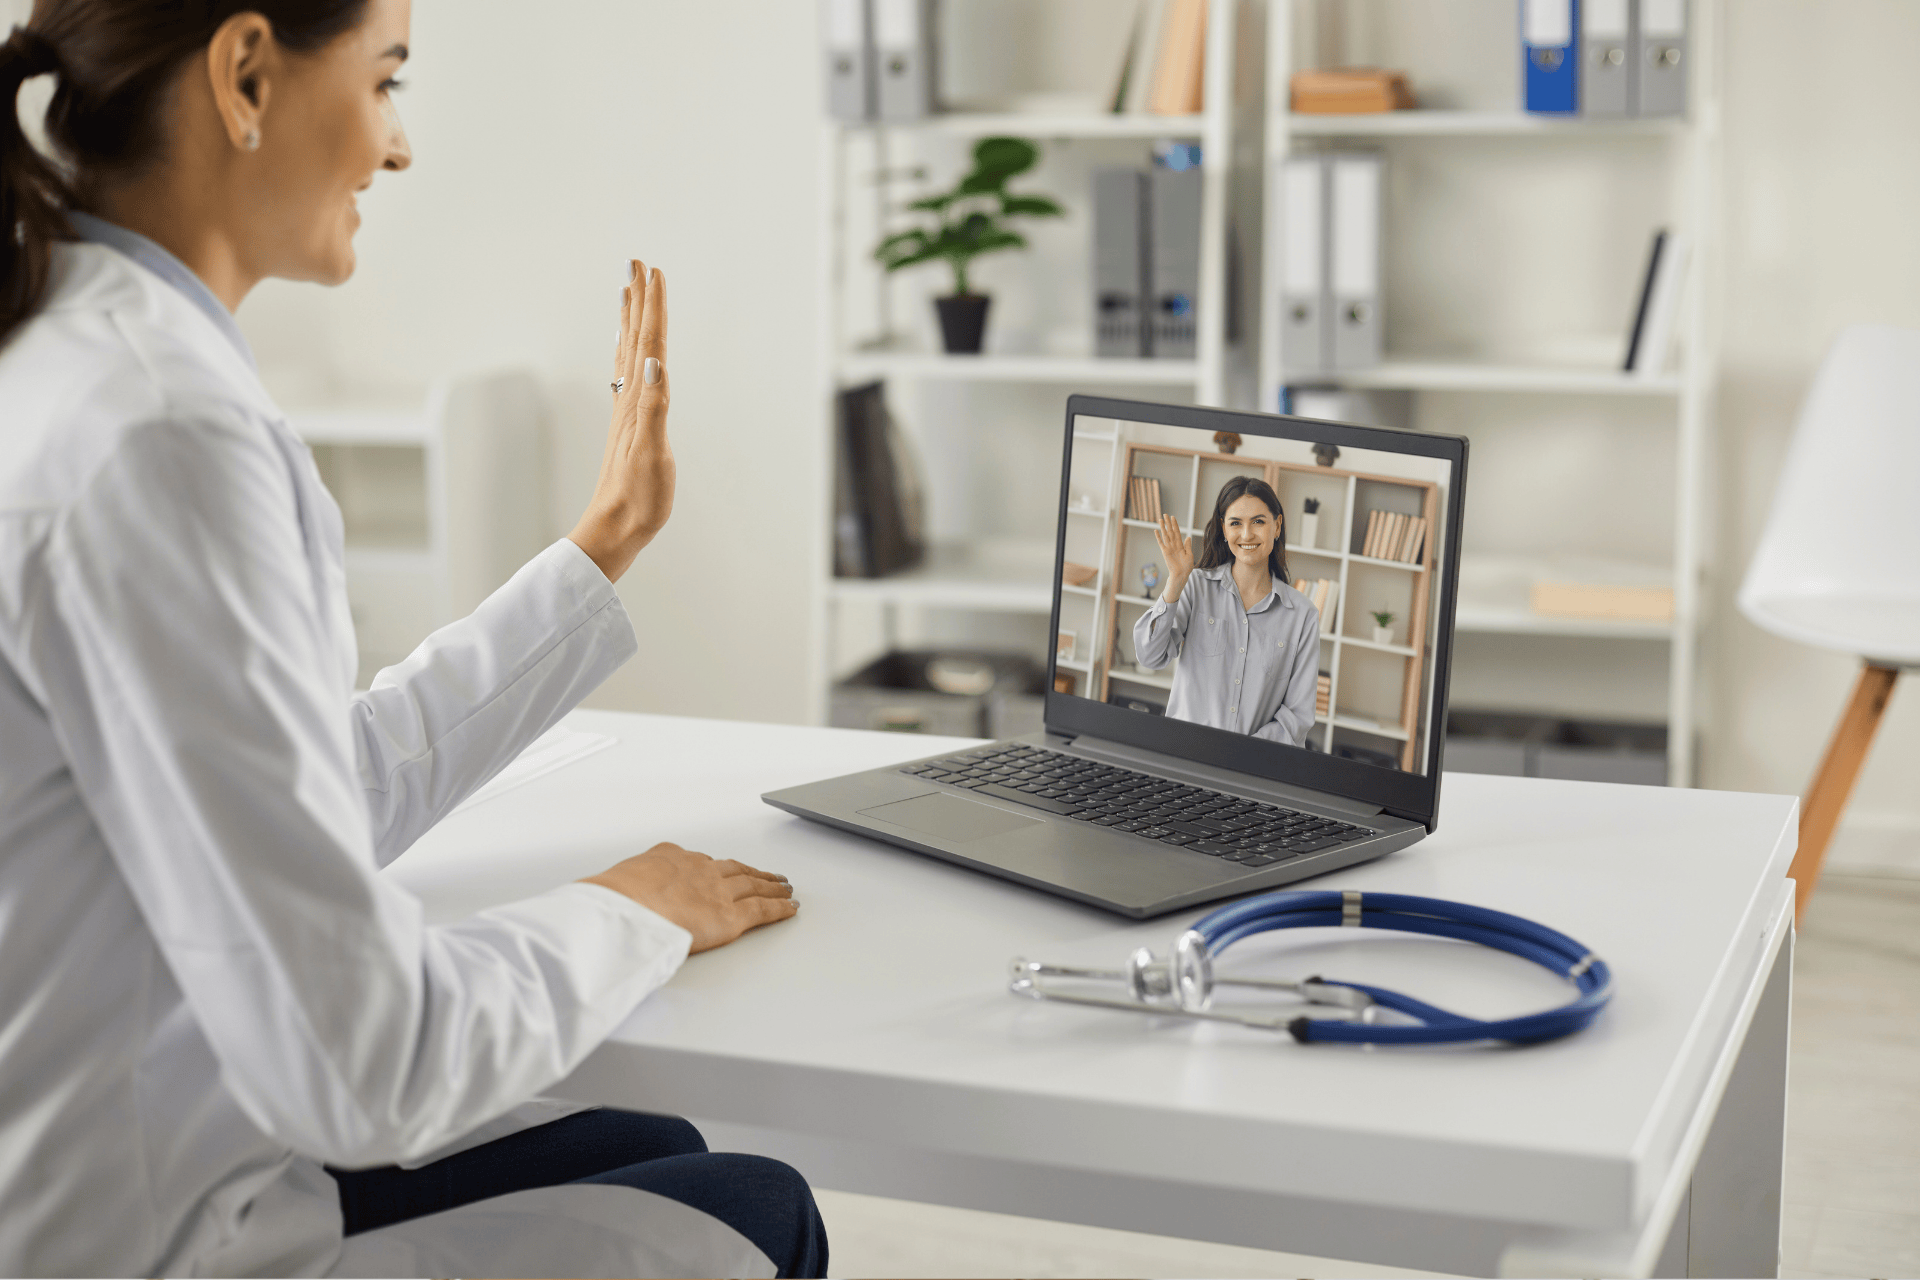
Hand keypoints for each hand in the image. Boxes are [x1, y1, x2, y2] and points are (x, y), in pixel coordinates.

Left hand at [569, 260, 672, 583]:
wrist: (615, 529)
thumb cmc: (638, 498)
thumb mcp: (652, 453)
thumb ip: (654, 406)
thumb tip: (653, 362)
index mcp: (639, 402)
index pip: (649, 344)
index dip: (653, 307)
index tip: (653, 271)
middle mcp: (630, 400)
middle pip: (636, 339)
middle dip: (639, 301)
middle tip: (638, 264)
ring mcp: (628, 412)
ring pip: (630, 354)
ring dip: (632, 321)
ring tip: (630, 293)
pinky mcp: (630, 427)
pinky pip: (630, 376)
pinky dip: (631, 354)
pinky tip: (632, 354)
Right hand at [583, 842, 796, 953]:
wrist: (624, 907)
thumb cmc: (612, 900)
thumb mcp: (616, 885)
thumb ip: (628, 890)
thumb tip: (616, 900)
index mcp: (670, 858)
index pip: (700, 861)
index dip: (718, 867)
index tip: (724, 868)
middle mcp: (699, 869)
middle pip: (734, 869)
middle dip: (753, 872)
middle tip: (768, 874)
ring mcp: (717, 892)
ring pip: (753, 885)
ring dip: (771, 886)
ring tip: (784, 887)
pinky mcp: (730, 917)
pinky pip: (762, 910)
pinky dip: (779, 908)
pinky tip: (791, 907)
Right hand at [1153, 513, 1193, 598]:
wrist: (1181, 574)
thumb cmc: (1186, 567)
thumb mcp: (1190, 555)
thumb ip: (1188, 545)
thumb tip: (1188, 537)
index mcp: (1180, 545)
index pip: (1177, 532)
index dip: (1175, 525)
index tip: (1173, 517)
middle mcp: (1174, 545)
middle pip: (1170, 531)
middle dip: (1168, 523)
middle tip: (1165, 514)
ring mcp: (1169, 548)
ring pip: (1165, 535)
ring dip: (1163, 527)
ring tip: (1160, 519)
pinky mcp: (1165, 552)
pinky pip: (1161, 543)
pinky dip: (1158, 537)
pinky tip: (1156, 531)